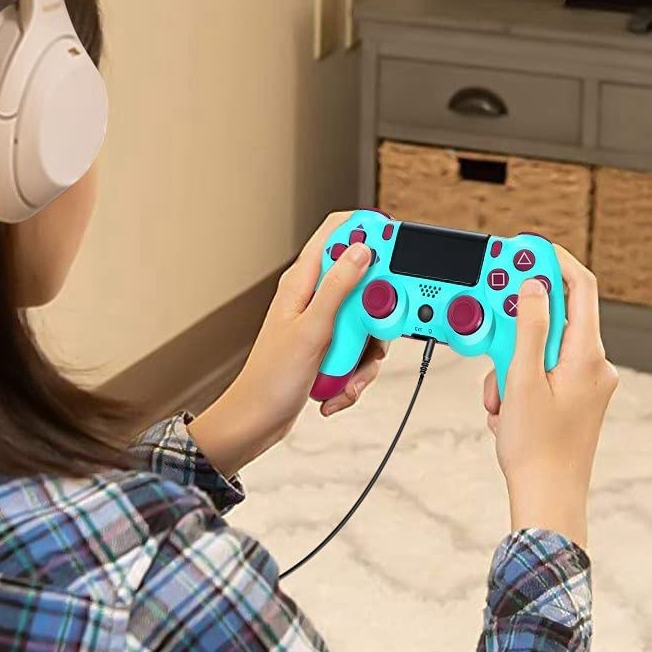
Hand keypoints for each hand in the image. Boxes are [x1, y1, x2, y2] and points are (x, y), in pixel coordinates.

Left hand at [188, 212, 385, 475]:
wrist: (256, 421)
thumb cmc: (270, 380)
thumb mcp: (312, 330)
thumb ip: (338, 287)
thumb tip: (362, 249)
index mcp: (303, 282)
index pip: (337, 233)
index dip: (367, 230)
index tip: (395, 245)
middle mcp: (313, 297)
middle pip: (364, 283)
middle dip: (377, 313)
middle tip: (373, 336)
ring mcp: (322, 323)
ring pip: (367, 322)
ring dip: (366, 354)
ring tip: (349, 376)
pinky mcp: (329, 348)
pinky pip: (359, 351)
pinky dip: (355, 374)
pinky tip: (338, 389)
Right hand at [481, 246, 616, 550]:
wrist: (548, 502)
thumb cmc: (537, 449)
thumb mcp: (522, 380)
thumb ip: (528, 328)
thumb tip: (533, 287)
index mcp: (588, 355)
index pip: (580, 287)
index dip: (554, 261)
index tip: (527, 248)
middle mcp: (593, 365)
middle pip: (554, 319)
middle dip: (516, 328)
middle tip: (493, 332)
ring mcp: (585, 384)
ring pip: (540, 349)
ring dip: (510, 364)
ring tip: (499, 400)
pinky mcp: (573, 400)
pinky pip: (541, 372)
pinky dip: (517, 382)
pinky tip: (505, 411)